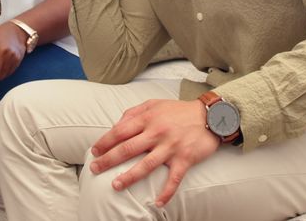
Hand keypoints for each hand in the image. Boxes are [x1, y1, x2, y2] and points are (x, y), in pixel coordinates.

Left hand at [88, 99, 218, 207]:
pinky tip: (157, 203)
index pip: (120, 131)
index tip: (94, 151)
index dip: (105, 142)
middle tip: (95, 169)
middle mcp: (157, 133)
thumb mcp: (154, 104)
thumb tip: (116, 125)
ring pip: (145, 165)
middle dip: (108, 160)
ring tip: (115, 185)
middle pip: (127, 149)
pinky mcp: (184, 159)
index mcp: (148, 119)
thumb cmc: (179, 110)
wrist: (211, 116)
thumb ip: (134, 112)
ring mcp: (170, 147)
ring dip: (129, 177)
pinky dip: (166, 192)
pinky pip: (173, 179)